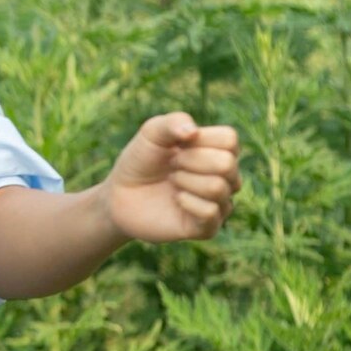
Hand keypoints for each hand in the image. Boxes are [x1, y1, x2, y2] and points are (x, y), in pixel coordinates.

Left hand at [103, 114, 241, 243]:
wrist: (121, 194)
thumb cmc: (141, 160)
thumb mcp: (151, 133)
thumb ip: (173, 122)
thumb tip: (193, 132)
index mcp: (219, 151)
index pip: (230, 139)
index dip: (200, 139)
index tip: (178, 144)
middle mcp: (225, 177)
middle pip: (227, 163)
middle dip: (191, 161)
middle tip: (172, 165)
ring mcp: (219, 203)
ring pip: (218, 188)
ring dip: (185, 181)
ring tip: (172, 182)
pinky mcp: (208, 228)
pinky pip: (210, 213)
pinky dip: (187, 202)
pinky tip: (176, 200)